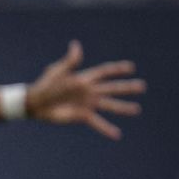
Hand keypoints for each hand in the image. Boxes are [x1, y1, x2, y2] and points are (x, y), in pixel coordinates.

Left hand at [23, 41, 143, 138]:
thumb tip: (76, 44)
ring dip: (123, 108)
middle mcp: (89, 91)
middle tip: (142, 86)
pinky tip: (117, 134)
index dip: (116, 70)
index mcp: (84, 79)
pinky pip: (97, 123)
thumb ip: (70, 60)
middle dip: (126, 87)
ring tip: (136, 110)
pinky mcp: (82, 116)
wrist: (36, 103)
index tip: (130, 67)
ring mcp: (87, 104)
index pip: (104, 72)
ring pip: (109, 106)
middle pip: (112, 88)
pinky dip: (106, 129)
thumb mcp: (58, 70)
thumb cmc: (45, 84)